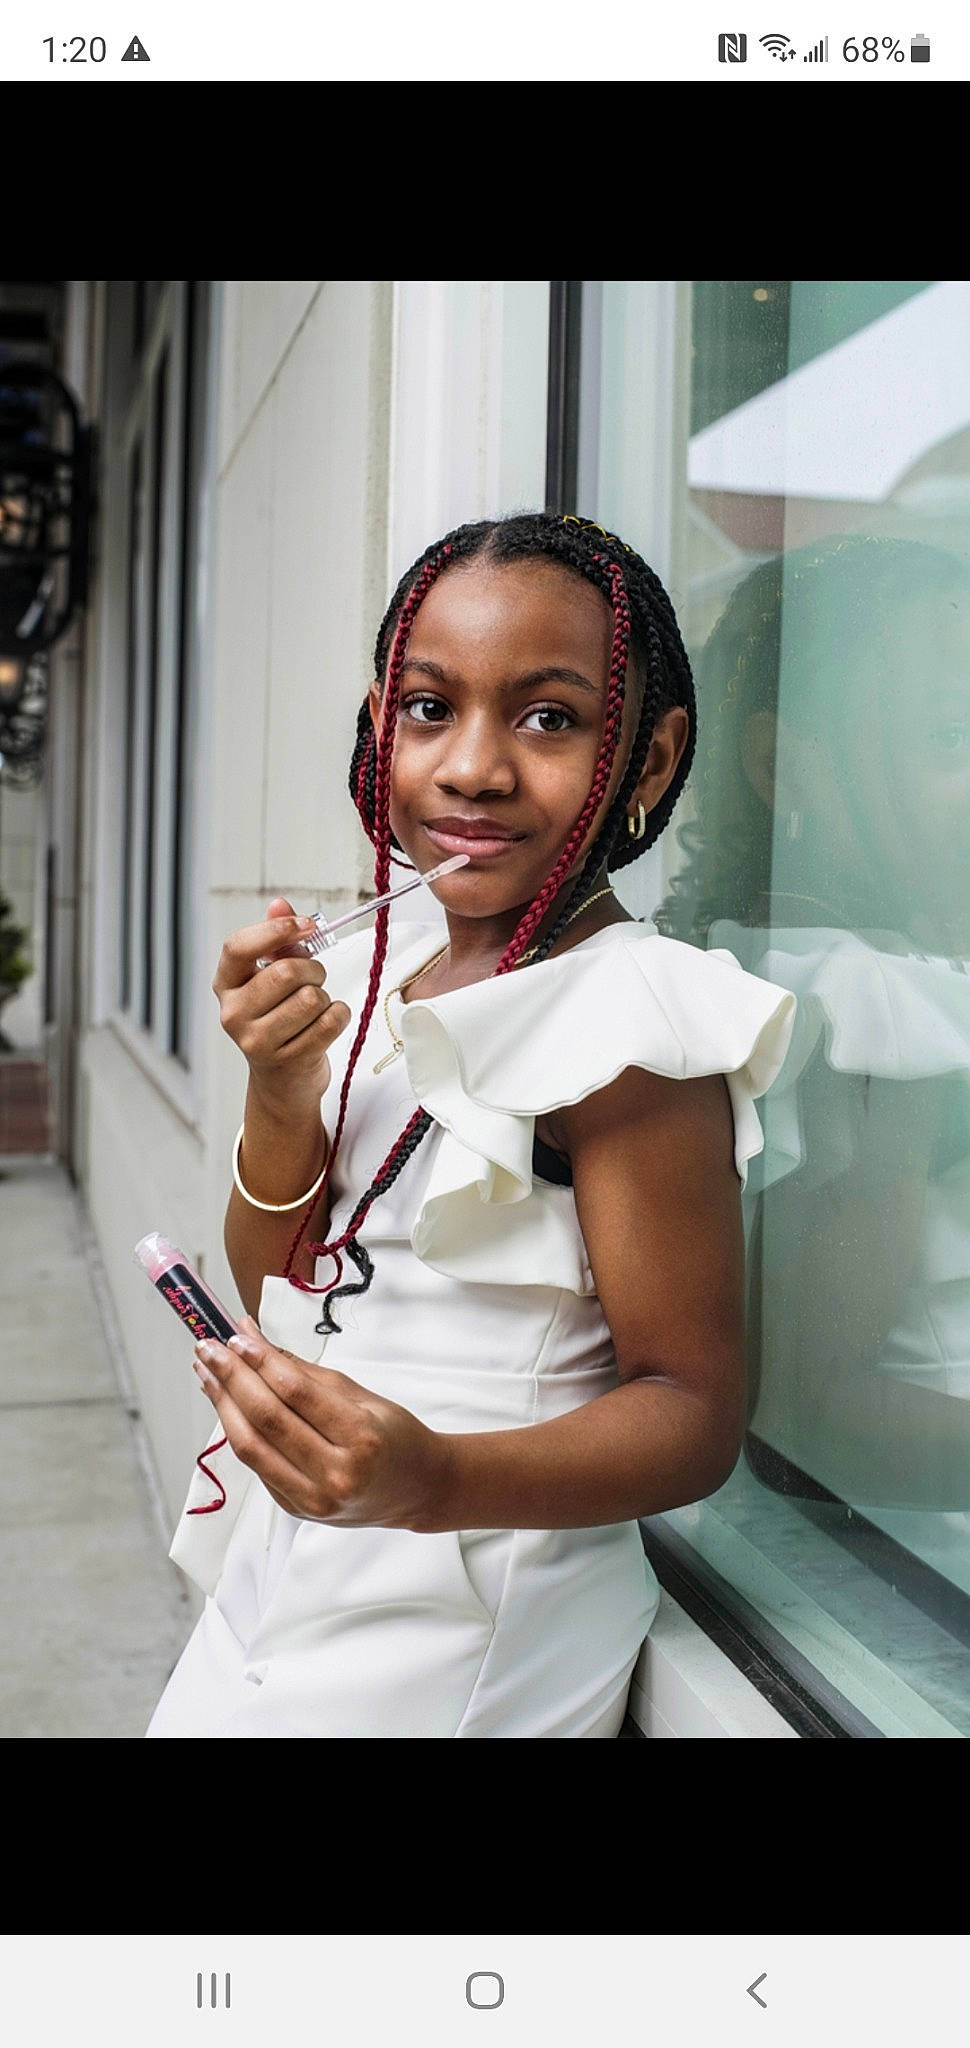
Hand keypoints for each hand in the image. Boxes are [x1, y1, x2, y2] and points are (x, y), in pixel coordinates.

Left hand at [193, 1316, 451, 1531]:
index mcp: (361, 1438)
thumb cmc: (395, 1436)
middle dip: (231, 1378)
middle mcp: (336, 1475)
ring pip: (250, 1447)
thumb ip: (304, 1372)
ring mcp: (313, 1499)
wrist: (417, 1489)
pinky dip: (237, 1430)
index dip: (260, 1361)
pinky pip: (257, 1465)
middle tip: (209, 1347)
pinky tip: (226, 1404)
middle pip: (267, 1419)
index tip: (237, 1334)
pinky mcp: (296, 1509)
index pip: (295, 1392)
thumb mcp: (361, 1395)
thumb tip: (255, 1340)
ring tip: (206, 1372)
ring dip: (222, 1404)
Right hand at [212, 897, 351, 1115]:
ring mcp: (257, 1041)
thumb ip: (277, 940)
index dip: (276, 930)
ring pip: (312, 998)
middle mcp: (234, 1014)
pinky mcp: (288, 1061)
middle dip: (313, 970)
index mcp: (226, 985)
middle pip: (287, 972)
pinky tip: (325, 1025)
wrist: (283, 1080)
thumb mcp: (271, 978)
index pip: (239, 947)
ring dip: (324, 998)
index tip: (306, 925)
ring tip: (314, 1009)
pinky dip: (339, 1016)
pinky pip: (331, 1021)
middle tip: (314, 980)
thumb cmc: (279, 1020)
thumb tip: (279, 904)